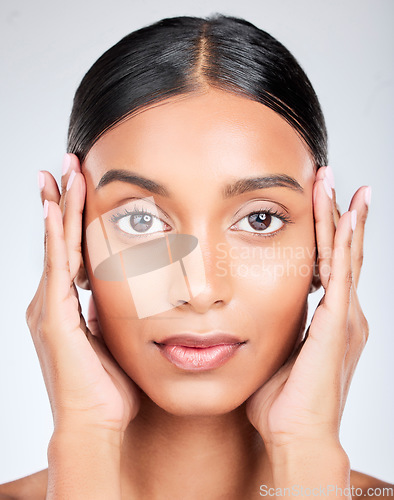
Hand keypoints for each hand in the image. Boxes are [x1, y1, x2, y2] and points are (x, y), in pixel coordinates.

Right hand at [26, 154, 140, 436]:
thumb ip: (107, 313)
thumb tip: (113, 295)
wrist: (95, 424)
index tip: (81, 185)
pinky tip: (55, 208)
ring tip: (62, 172)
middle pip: (59, 239)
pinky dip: (55, 236)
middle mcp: (52, 300)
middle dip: (63, 200)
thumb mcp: (110, 338)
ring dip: (60, 208)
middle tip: (67, 163)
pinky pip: (56, 267)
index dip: (75, 216)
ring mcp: (49, 307)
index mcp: (66, 305)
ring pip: (56, 246)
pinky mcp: (53, 317)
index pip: (71, 249)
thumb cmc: (107, 387)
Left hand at [246, 166, 369, 453]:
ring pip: (344, 254)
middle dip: (336, 212)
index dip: (325, 231)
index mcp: (329, 318)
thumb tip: (250, 314)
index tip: (317, 200)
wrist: (296, 434)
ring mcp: (344, 315)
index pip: (327, 262)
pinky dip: (345, 243)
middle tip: (331, 177)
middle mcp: (343, 311)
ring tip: (339, 183)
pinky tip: (347, 215)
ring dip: (341, 216)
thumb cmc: (281, 400)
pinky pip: (341, 273)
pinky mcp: (337, 322)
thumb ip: (272, 328)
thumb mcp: (276, 352)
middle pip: (341, 250)